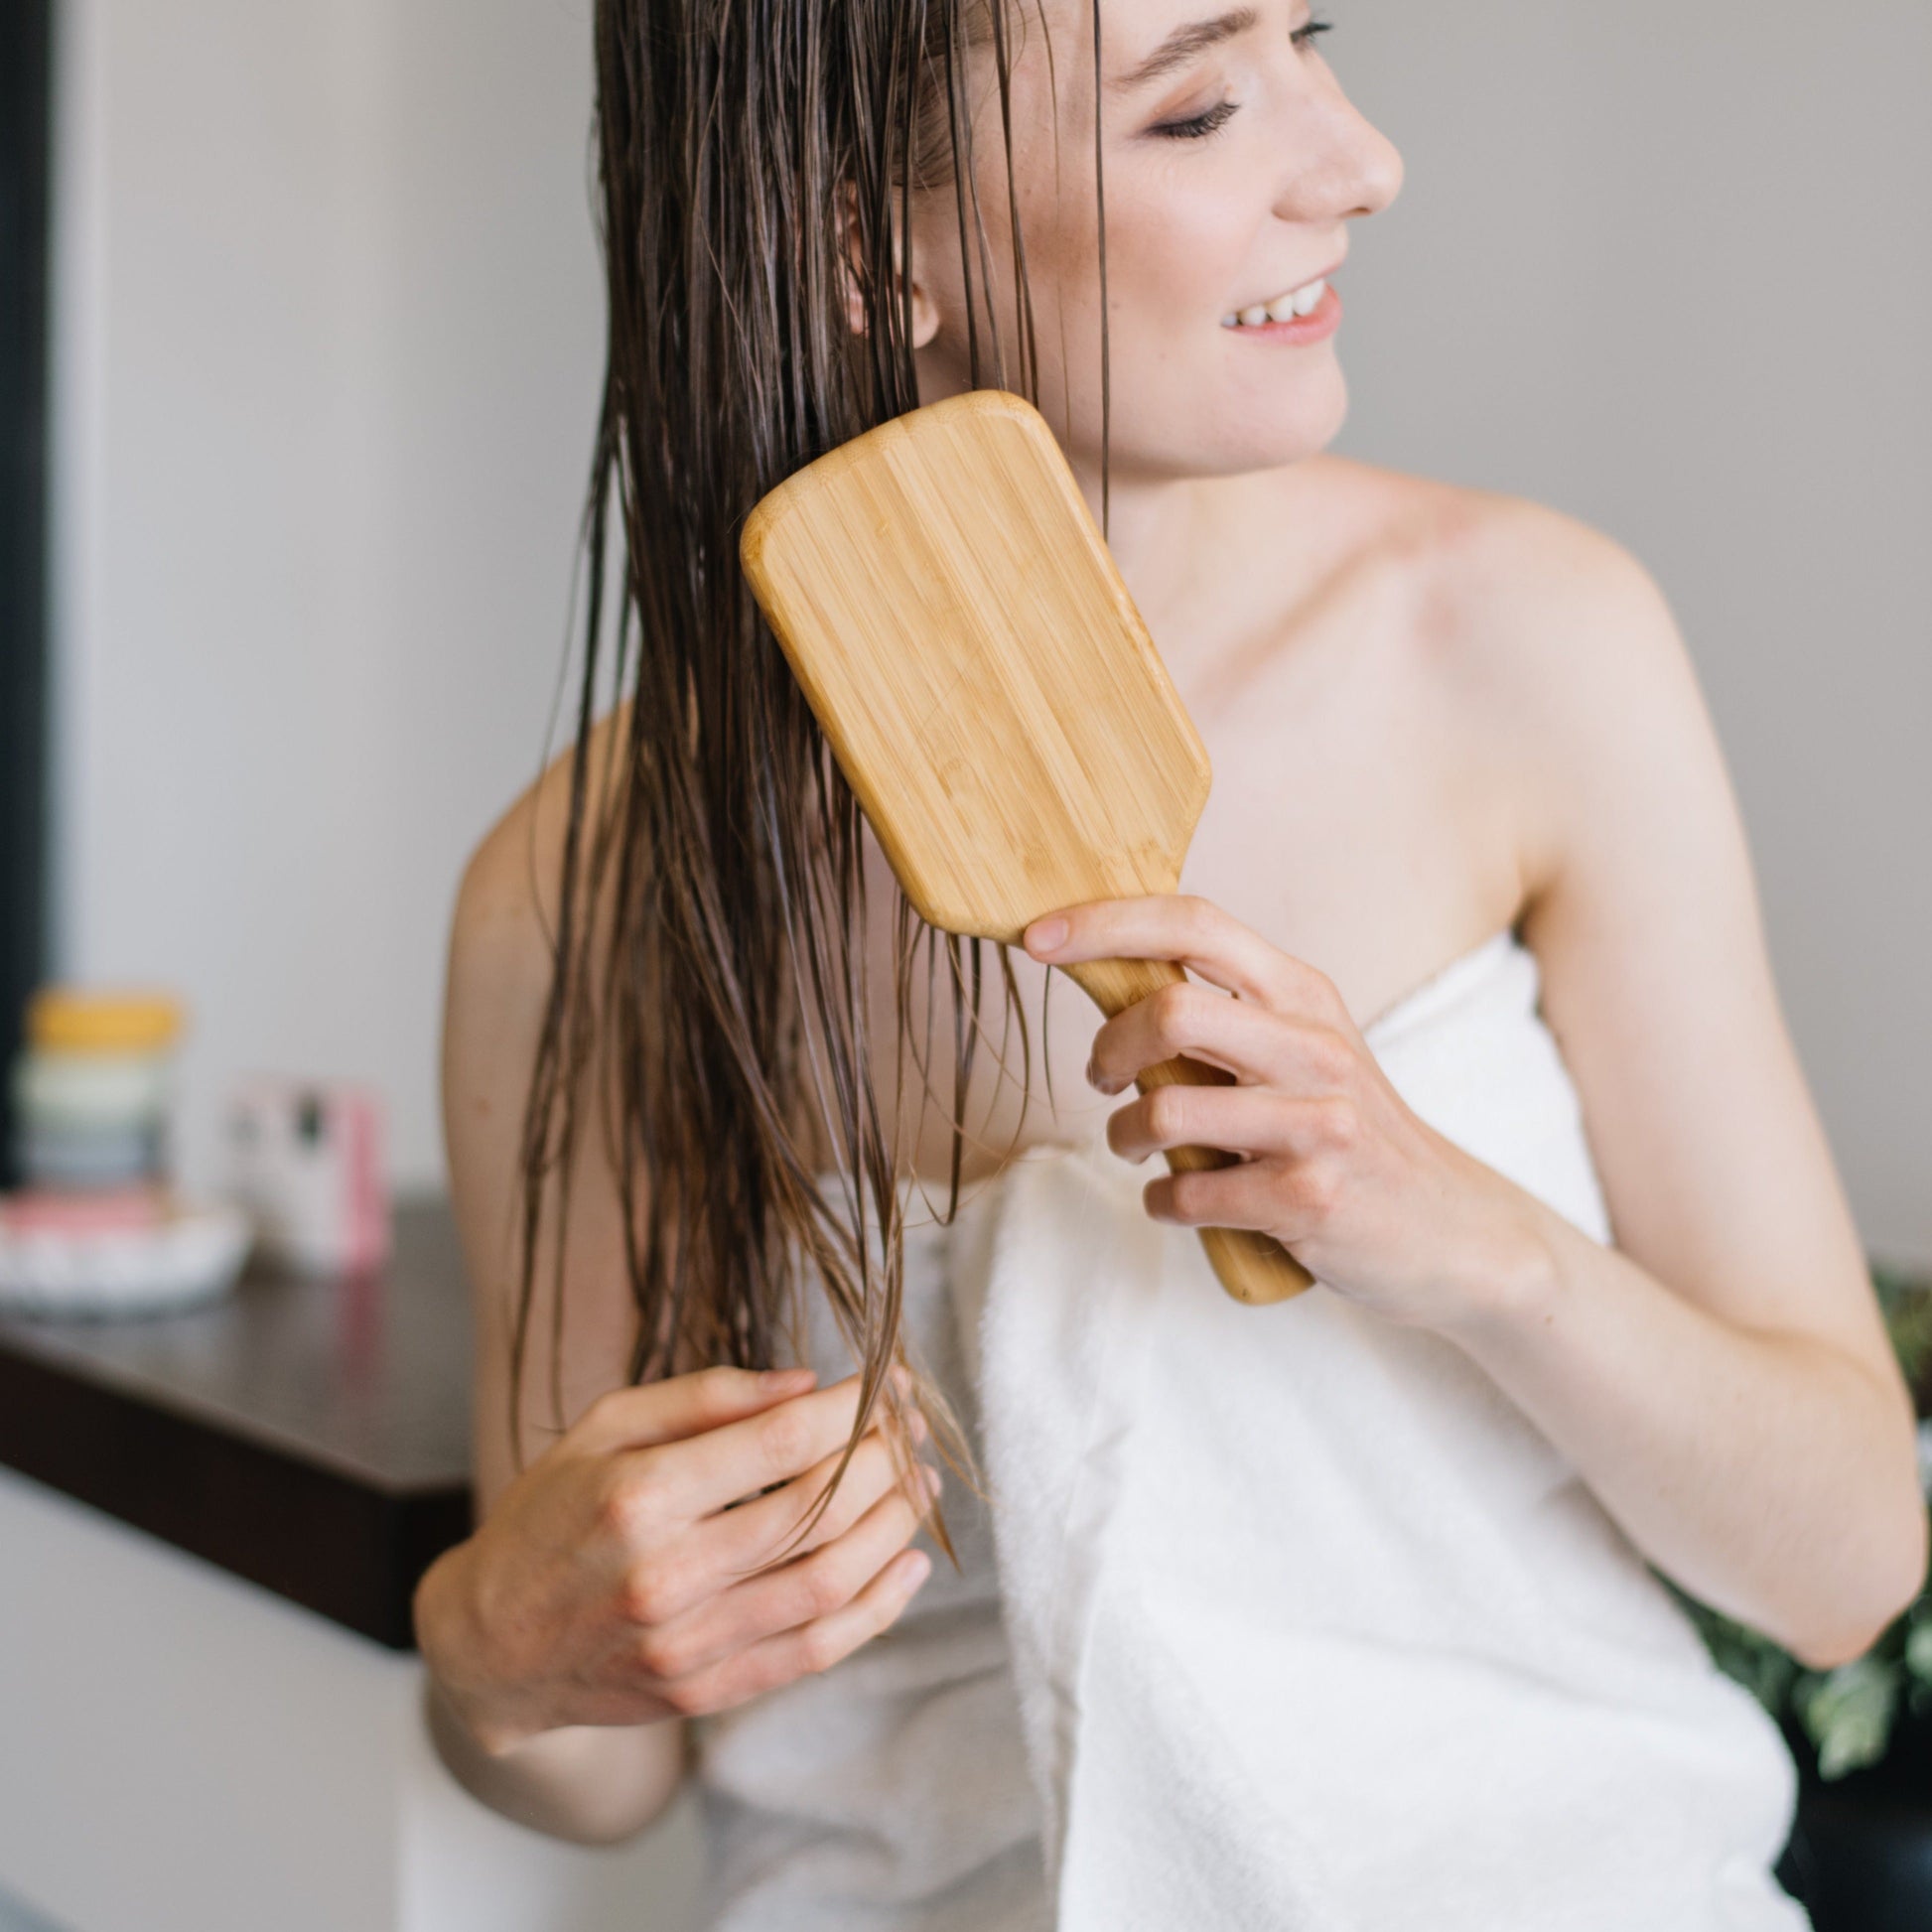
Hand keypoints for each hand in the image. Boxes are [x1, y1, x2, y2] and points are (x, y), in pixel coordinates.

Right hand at [415, 1365, 940, 1752]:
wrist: (490, 1645)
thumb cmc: (550, 1516)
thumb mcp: (603, 1428)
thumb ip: (704, 1398)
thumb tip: (805, 1385)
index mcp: (637, 1496)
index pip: (778, 1444)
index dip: (851, 1409)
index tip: (886, 1383)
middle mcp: (666, 1575)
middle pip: (813, 1511)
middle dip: (882, 1460)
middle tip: (911, 1427)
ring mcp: (688, 1643)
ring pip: (826, 1582)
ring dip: (892, 1528)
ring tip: (920, 1486)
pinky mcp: (704, 1690)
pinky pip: (814, 1651)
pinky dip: (876, 1608)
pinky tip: (906, 1565)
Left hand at [1022, 893, 1548, 1332]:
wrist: (1451, 1230)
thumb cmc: (1346, 1133)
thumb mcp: (1302, 1048)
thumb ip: (1224, 1013)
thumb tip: (1106, 973)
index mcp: (1302, 992)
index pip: (1194, 923)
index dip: (1105, 923)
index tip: (1037, 938)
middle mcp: (1315, 1045)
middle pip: (1169, 1010)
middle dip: (1107, 1050)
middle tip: (1103, 1082)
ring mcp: (1317, 1123)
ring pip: (1166, 1110)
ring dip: (1126, 1138)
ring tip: (1140, 1150)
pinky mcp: (1310, 1198)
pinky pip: (1189, 1195)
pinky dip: (1163, 1203)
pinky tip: (1180, 1203)